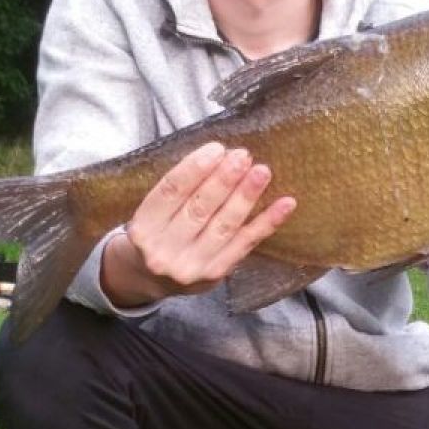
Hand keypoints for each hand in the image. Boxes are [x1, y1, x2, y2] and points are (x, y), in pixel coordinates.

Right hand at [100, 141, 295, 305]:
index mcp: (144, 227)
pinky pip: (246, 243)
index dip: (195, 168)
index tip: (217, 149)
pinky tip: (285, 204)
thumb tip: (221, 155)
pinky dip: (267, 222)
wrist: (150, 279)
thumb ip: (181, 187)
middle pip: (199, 208)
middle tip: (242, 156)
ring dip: (246, 196)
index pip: (170, 191)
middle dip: (224, 179)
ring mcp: (191, 265)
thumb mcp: (154, 210)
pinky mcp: (216, 273)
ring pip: (224, 225)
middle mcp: (164, 249)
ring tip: (261, 172)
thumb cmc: (158, 232)